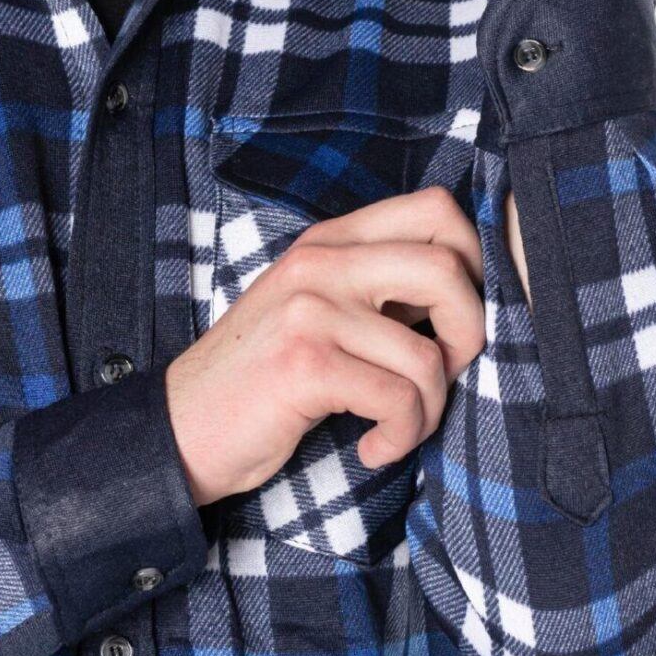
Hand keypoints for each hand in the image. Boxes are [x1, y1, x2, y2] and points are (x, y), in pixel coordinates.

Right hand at [164, 186, 484, 506]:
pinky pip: (398, 399)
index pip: (435, 208)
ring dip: (428, 408)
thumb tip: (467, 290)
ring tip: (397, 427)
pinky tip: (373, 447)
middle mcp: (321, 262)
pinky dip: (401, 436)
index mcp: (330, 241)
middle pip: (447, 266)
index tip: (456, 314)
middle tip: (444, 372)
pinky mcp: (306, 364)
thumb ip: (375, 286)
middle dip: (469, 331)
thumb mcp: (314, 306)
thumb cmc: (261, 375)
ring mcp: (312, 310)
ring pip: (428, 353)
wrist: (181, 426)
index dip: (474, 259)